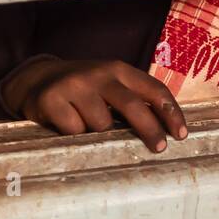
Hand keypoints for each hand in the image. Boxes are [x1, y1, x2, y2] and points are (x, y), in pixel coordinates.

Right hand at [1, 58, 187, 152]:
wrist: (37, 78)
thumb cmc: (84, 89)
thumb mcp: (109, 85)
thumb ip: (132, 100)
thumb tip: (163, 132)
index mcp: (119, 70)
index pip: (153, 89)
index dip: (171, 112)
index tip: (181, 134)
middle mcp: (99, 74)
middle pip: (132, 105)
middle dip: (150, 129)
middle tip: (159, 149)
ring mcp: (75, 85)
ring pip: (100, 124)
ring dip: (98, 133)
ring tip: (86, 125)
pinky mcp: (52, 99)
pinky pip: (74, 130)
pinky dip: (73, 134)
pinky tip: (65, 124)